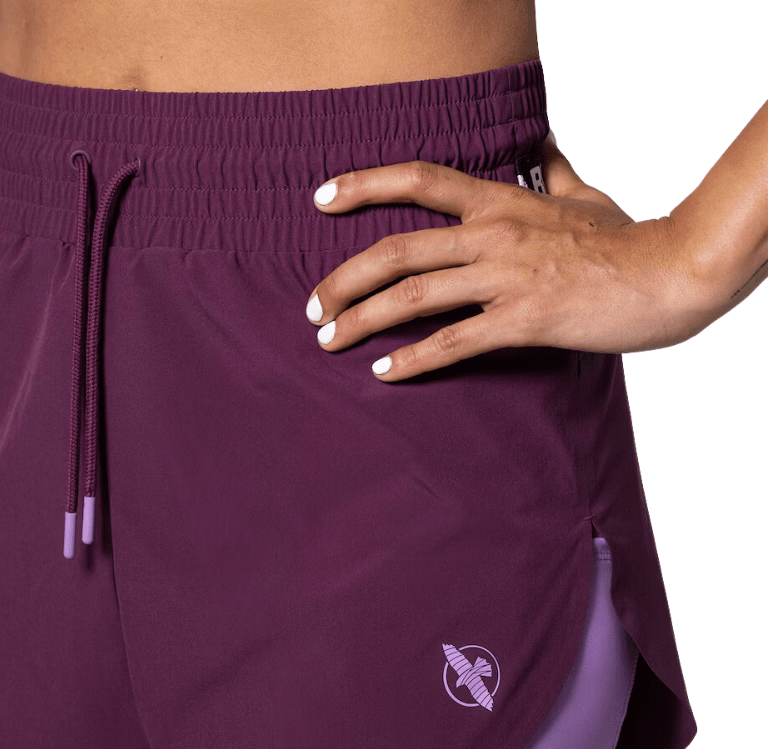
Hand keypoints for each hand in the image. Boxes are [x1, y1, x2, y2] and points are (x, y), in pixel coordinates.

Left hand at [305, 135, 711, 380]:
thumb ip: (553, 170)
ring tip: (329, 342)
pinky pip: (452, 342)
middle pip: (394, 251)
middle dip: (341, 281)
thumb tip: (544, 145)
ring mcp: (504, 277)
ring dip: (360, 321)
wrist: (667, 274)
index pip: (418, 179)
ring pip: (411, 297)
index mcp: (499, 201)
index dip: (363, 185)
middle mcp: (491, 234)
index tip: (320, 200)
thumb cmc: (624, 237)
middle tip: (312, 309)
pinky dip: (412, 360)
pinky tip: (383, 373)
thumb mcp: (584, 192)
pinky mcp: (522, 320)